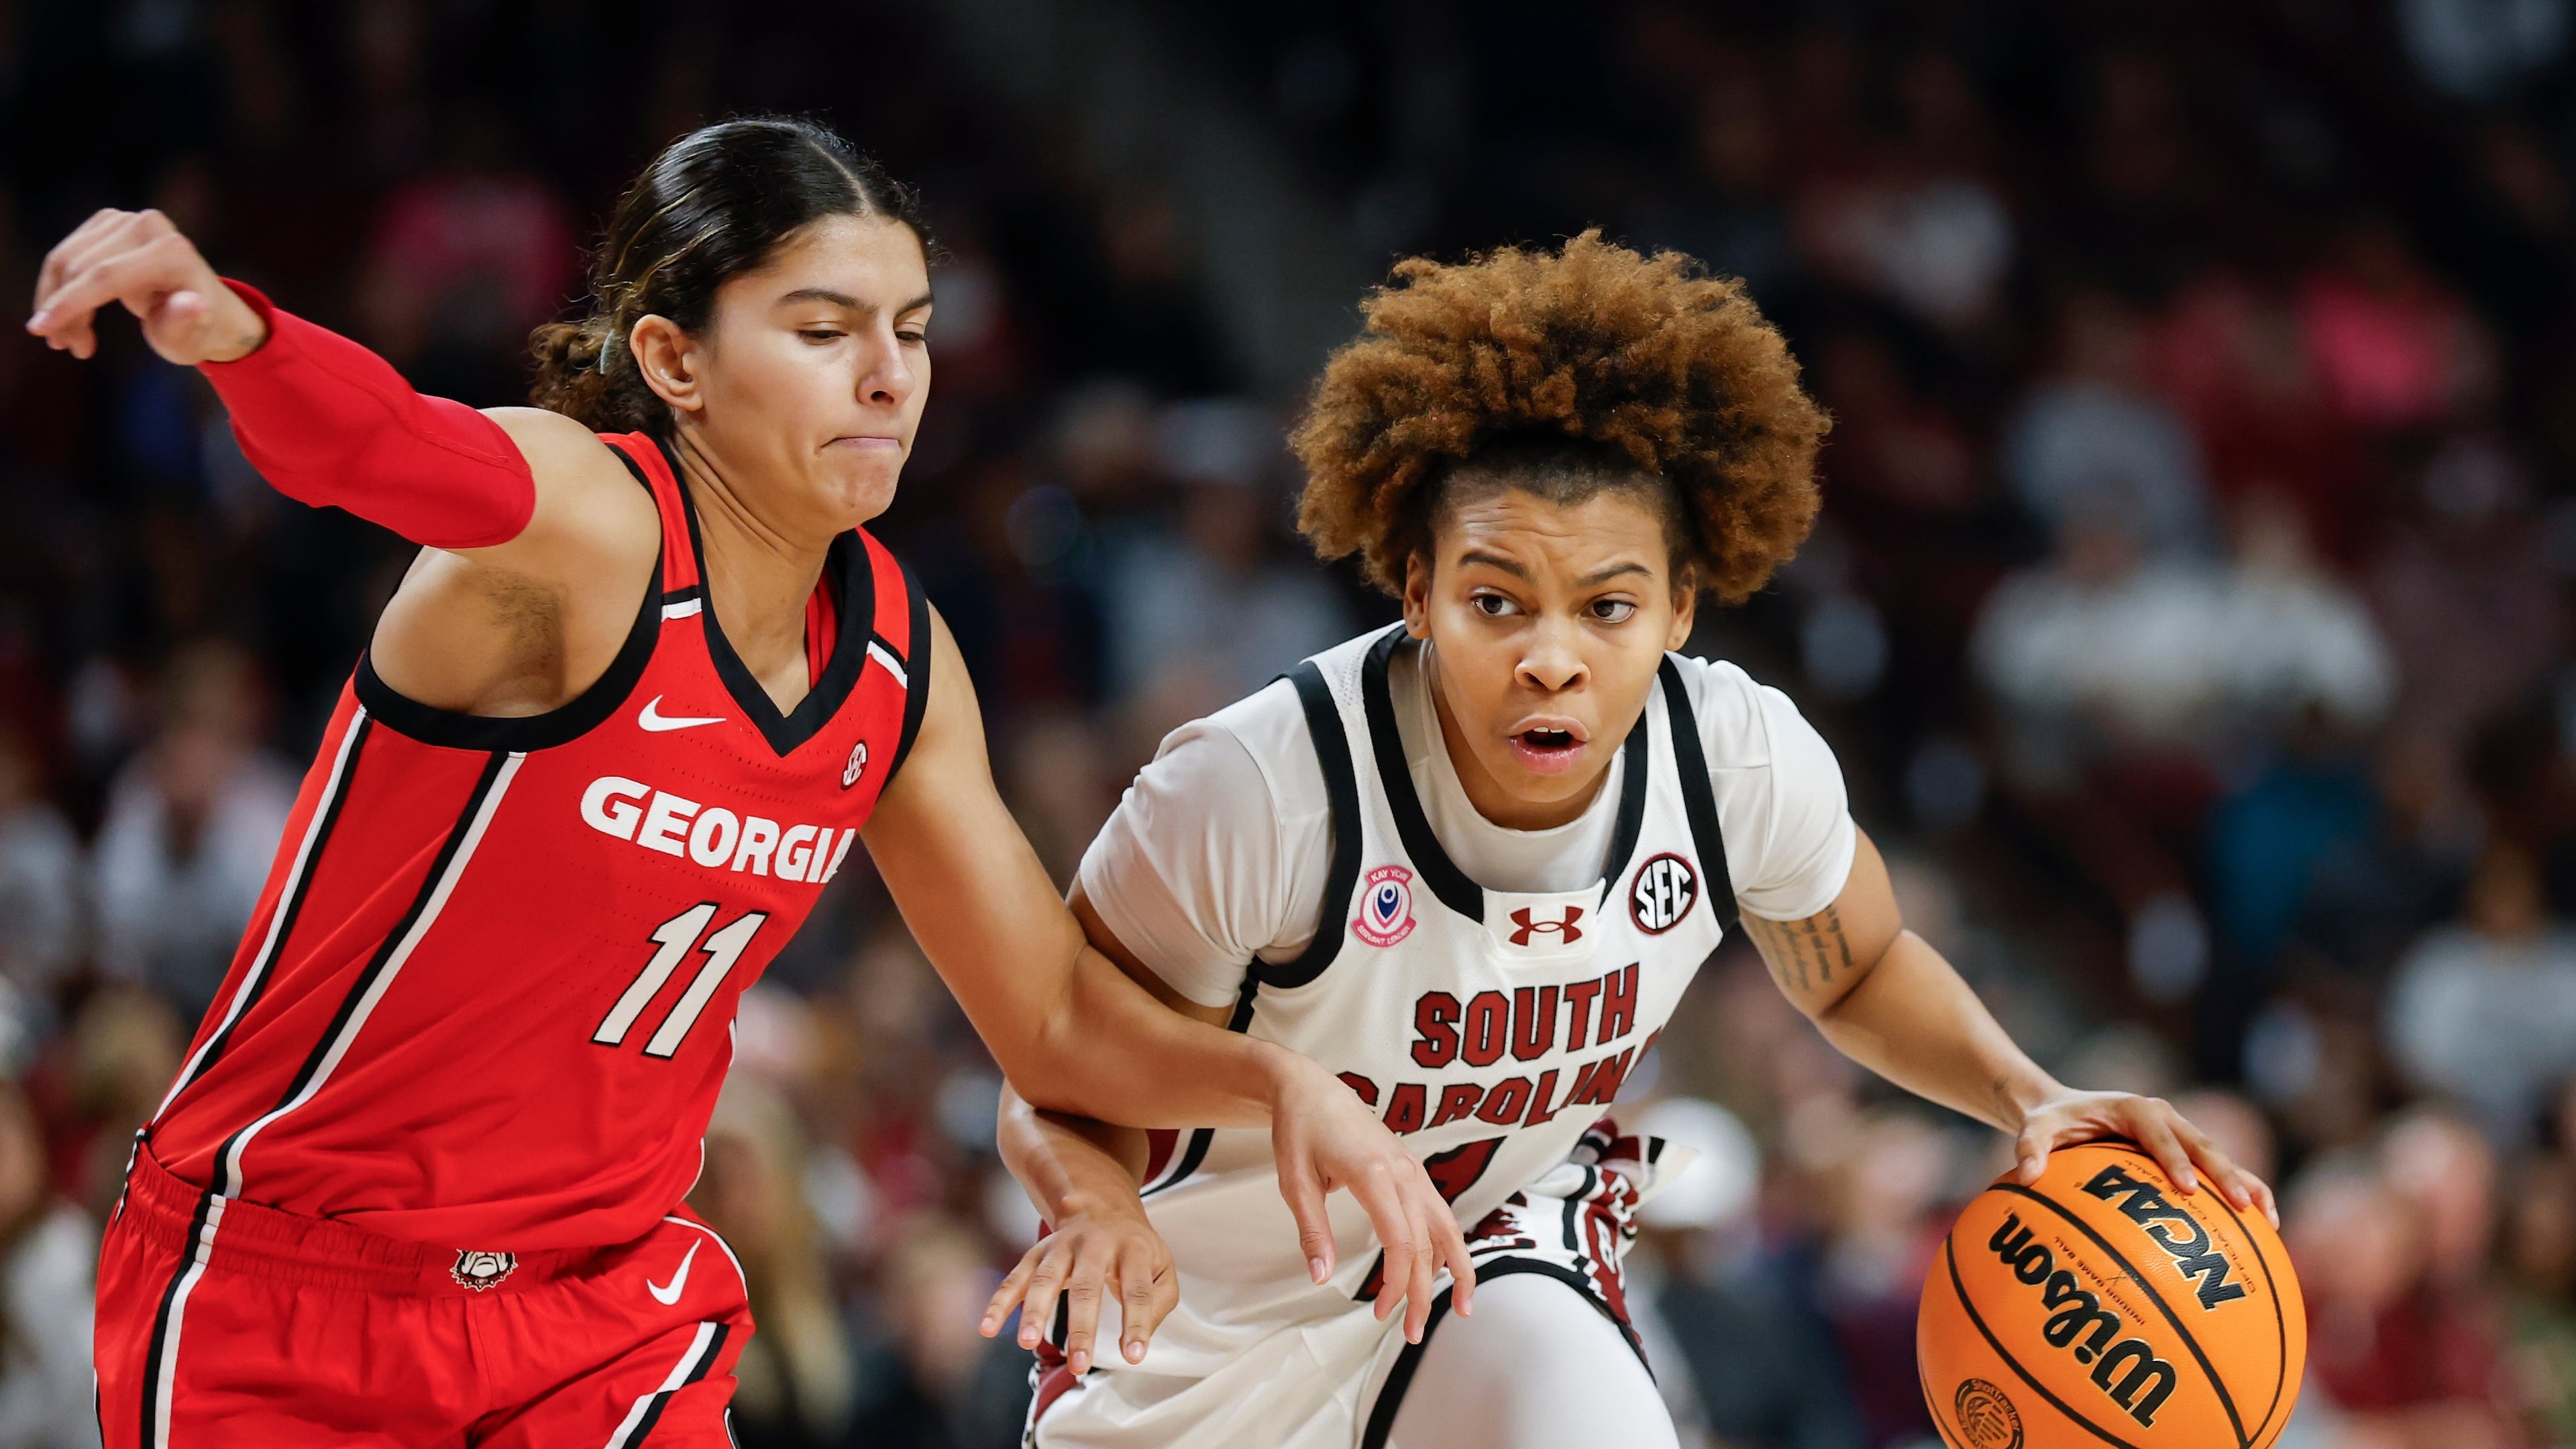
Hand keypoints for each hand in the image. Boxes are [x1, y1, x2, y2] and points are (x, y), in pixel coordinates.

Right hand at [27, 208, 267, 363]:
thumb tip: (192, 305)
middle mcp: (148, 226)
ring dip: (56, 302)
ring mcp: (125, 218)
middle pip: (81, 268)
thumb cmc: (196, 331)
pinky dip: (60, 287)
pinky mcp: (107, 222)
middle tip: (68, 349)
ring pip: (65, 260)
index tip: (41, 330)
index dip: (70, 304)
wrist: (206, 310)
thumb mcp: (190, 338)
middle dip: (63, 311)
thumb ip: (184, 322)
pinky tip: (69, 319)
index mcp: (172, 253)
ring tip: (68, 342)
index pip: (106, 276)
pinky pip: (66, 254)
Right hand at [980, 1199, 1174, 1376]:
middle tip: (1080, 1364)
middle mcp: (1095, 1244)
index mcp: (1133, 1247)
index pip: (1137, 1289)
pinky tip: (988, 1327)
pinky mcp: (1037, 1254)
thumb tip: (1137, 1338)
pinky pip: (1015, 1278)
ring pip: (1045, 1279)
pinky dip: (1000, 1302)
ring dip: (1035, 1312)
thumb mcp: (1162, 1266)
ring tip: (1029, 1343)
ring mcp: (1061, 1247)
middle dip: (1082, 1327)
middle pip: (1086, 1286)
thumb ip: (1159, 1301)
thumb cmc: (1134, 1248)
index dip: (1137, 1323)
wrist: (1100, 1207)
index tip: (1134, 1355)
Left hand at [1268, 1060, 1475, 1341]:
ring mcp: (1413, 1169)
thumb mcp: (1294, 1182)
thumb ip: (1312, 1231)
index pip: (1401, 1242)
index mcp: (1373, 1174)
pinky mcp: (1412, 1170)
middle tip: (1412, 1332)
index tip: (1381, 1311)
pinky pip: (1439, 1212)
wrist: (1311, 1088)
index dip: (1397, 1283)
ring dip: (1455, 1270)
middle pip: (1427, 1243)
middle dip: (1423, 1292)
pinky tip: (1442, 1270)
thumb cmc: (1299, 1129)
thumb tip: (1320, 1278)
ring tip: (1461, 1308)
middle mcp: (1403, 1172)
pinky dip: (1447, 1245)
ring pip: (1447, 1226)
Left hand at [2011, 1089, 2278, 1227]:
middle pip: (2201, 1144)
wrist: (2064, 1109)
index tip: (2188, 1188)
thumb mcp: (2034, 1129)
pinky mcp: (2185, 1150)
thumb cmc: (2051, 1121)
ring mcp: (2179, 1132)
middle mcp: (2163, 1116)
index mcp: (2133, 1108)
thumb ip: (2029, 1149)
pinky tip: (2263, 1227)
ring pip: (2219, 1156)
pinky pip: (2218, 1170)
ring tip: (2266, 1220)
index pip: (2158, 1134)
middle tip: (2243, 1206)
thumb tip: (2026, 1177)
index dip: (2175, 1159)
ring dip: (2244, 1183)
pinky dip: (2242, 1191)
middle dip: (2224, 1174)